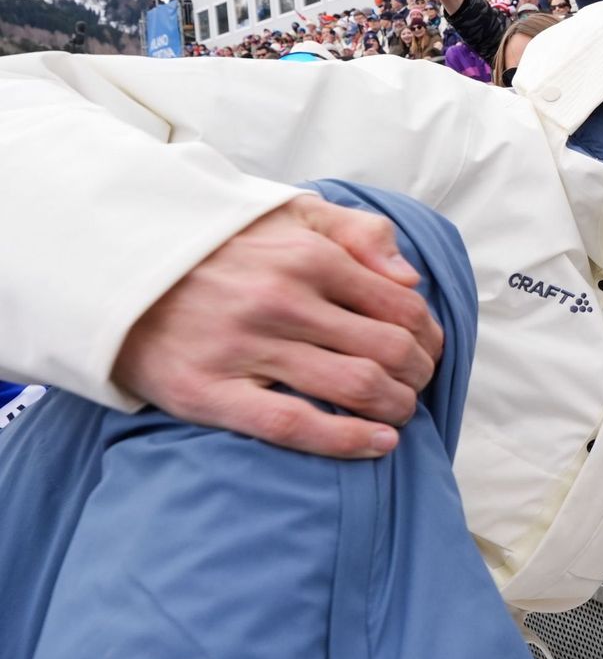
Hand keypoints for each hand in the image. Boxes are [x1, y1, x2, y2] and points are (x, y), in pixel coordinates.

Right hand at [110, 196, 443, 458]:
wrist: (117, 272)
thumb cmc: (217, 248)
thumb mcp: (289, 214)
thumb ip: (358, 234)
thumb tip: (411, 278)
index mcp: (307, 256)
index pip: (401, 306)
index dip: (428, 336)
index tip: (429, 351)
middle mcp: (282, 300)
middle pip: (388, 350)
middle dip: (418, 375)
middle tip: (417, 386)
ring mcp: (246, 348)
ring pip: (354, 387)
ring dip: (396, 407)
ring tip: (399, 413)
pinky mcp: (211, 393)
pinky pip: (297, 425)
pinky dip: (349, 439)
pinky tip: (378, 444)